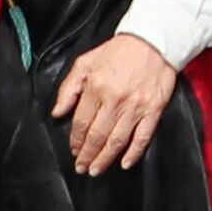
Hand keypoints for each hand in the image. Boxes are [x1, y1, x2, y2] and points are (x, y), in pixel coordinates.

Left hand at [55, 35, 177, 172]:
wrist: (154, 41)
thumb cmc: (119, 51)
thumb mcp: (85, 62)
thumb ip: (68, 88)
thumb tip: (57, 112)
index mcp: (96, 88)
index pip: (81, 123)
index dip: (75, 140)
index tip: (74, 150)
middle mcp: (115, 100)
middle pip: (97, 136)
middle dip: (87, 155)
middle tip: (81, 167)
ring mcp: (135, 107)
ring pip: (117, 141)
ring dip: (104, 159)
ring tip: (96, 170)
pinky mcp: (153, 110)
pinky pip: (143, 137)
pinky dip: (133, 153)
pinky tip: (125, 163)